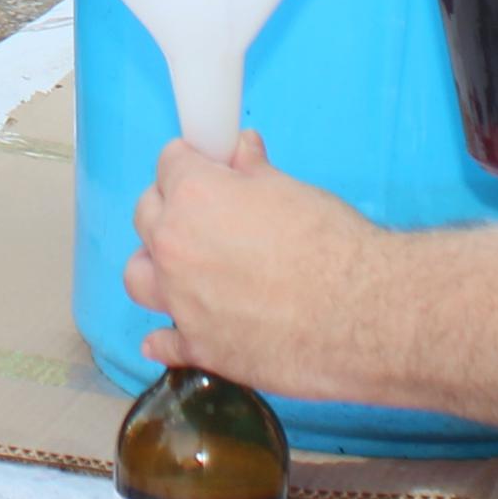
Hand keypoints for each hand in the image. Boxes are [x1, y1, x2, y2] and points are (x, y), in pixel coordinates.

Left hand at [126, 134, 387, 395]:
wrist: (359, 312)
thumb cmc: (331, 244)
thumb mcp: (292, 190)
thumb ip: (254, 172)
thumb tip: (242, 151)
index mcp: (194, 196)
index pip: (169, 163)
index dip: (192, 163)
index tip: (204, 168)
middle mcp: (175, 246)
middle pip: (147, 215)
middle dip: (170, 207)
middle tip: (203, 214)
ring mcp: (180, 301)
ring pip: (138, 275)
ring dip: (155, 266)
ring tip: (182, 269)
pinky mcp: (198, 348)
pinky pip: (163, 342)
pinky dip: (167, 337)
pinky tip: (178, 334)